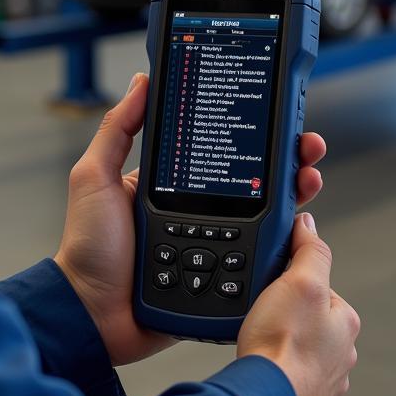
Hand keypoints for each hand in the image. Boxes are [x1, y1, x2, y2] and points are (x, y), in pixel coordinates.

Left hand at [55, 73, 328, 366]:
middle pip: (254, 181)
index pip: (222, 152)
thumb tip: (141, 82)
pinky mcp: (221, 278)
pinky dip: (282, 244)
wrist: (90, 313)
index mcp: (174, 184)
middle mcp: (198, 210)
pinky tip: (298, 227)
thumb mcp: (94, 176)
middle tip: (307, 148)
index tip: (278, 118)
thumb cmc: (86, 247)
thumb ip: (117, 130)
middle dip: (287, 161)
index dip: (252, 135)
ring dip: (294, 195)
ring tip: (309, 179)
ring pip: (265, 218)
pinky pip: (257, 260)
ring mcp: (212, 243)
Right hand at [237, 213, 359, 395]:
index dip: (293, 279)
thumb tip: (310, 226)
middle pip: (308, 317)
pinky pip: (286, 373)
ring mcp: (322, 380)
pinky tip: (262, 365)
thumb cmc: (284, 349)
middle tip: (264, 315)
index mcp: (345, 322)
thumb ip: (310, 251)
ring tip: (260, 341)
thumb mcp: (300, 281)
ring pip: (298, 347)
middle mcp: (340, 353)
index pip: (320, 286)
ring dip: (280, 343)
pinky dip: (275, 368)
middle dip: (286, 314)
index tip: (275, 283)